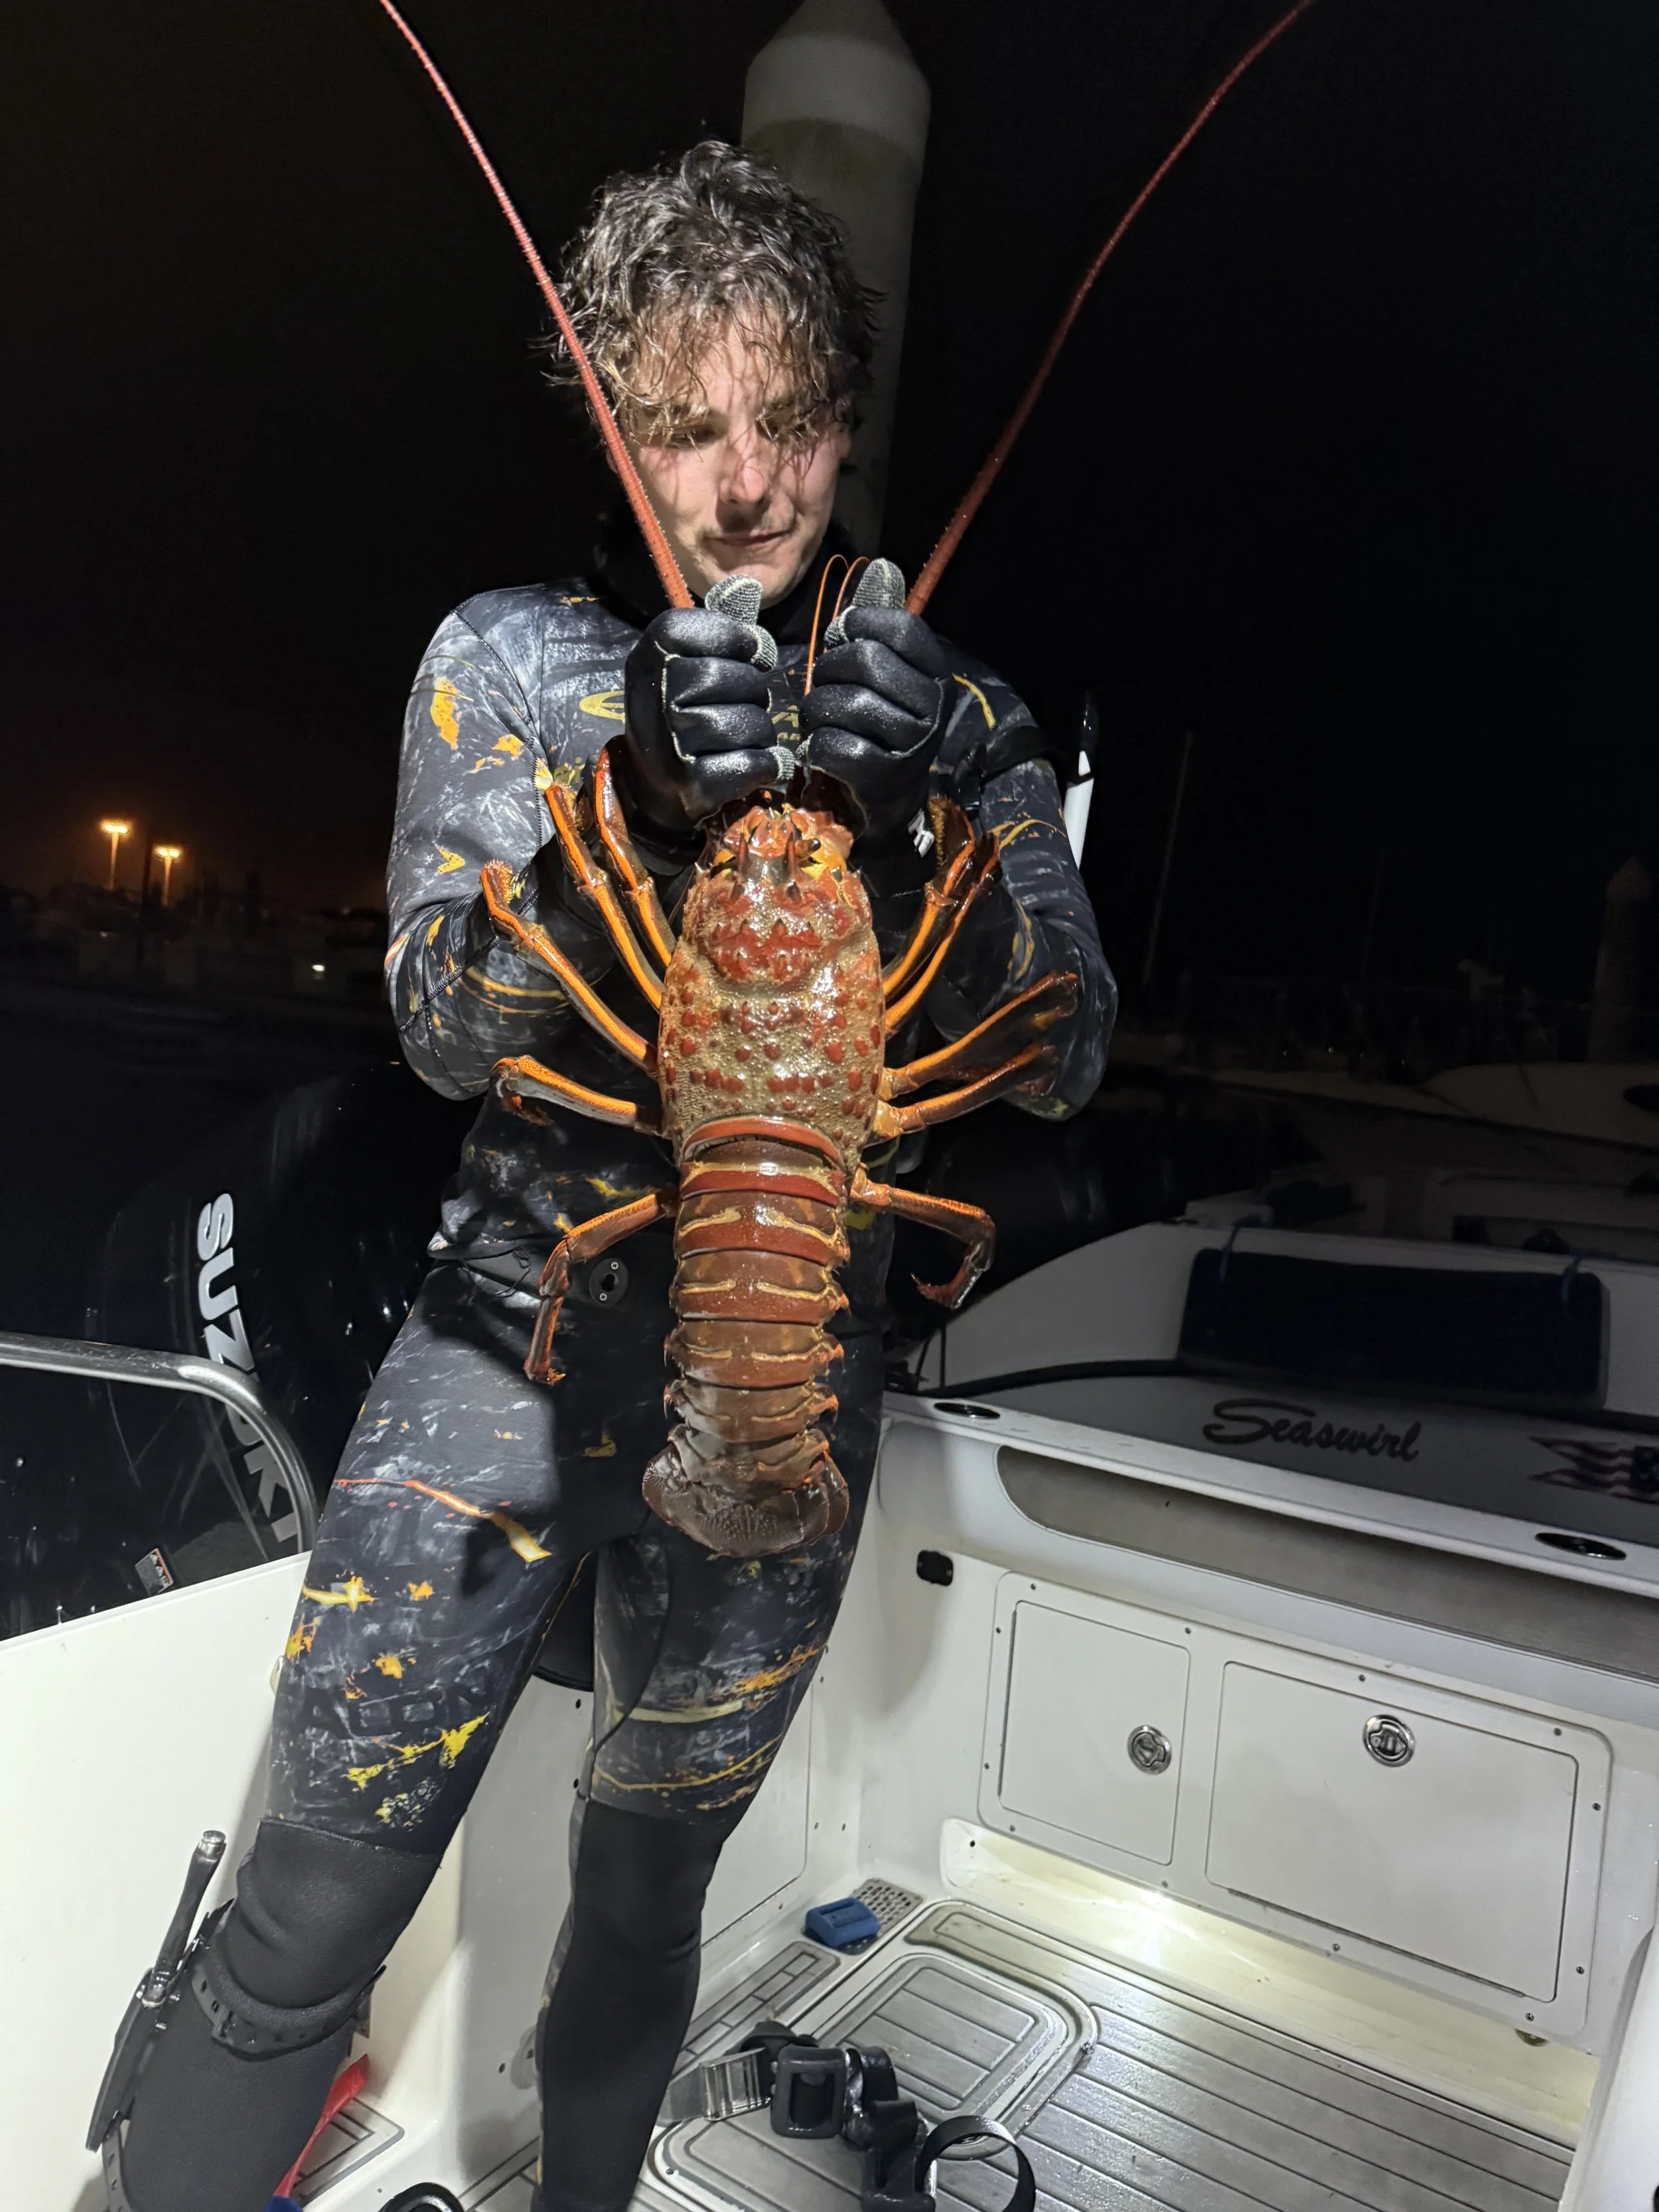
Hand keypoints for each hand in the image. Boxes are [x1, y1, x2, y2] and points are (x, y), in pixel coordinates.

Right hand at [619, 577, 781, 838]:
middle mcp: (652, 697)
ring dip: (759, 731)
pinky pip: (752, 762)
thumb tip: (747, 586)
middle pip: (727, 677)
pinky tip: (757, 764)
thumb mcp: (686, 663)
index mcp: (648, 657)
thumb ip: (719, 628)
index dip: (736, 639)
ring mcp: (670, 744)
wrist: (654, 786)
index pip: (696, 629)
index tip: (752, 654)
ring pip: (746, 723)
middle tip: (747, 702)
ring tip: (746, 736)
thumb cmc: (683, 713)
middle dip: (752, 691)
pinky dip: (765, 764)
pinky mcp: (691, 783)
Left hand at [801, 559, 949, 838]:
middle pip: (865, 661)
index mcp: (936, 672)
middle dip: (828, 669)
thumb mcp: (890, 670)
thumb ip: (881, 624)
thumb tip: (881, 566)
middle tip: (821, 682)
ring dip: (817, 708)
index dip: (859, 624)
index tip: (842, 638)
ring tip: (818, 716)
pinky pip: (833, 745)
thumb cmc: (881, 721)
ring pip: (845, 704)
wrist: (891, 796)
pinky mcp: (882, 778)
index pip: (900, 627)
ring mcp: (910, 744)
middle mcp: (932, 707)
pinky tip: (820, 746)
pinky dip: (816, 745)